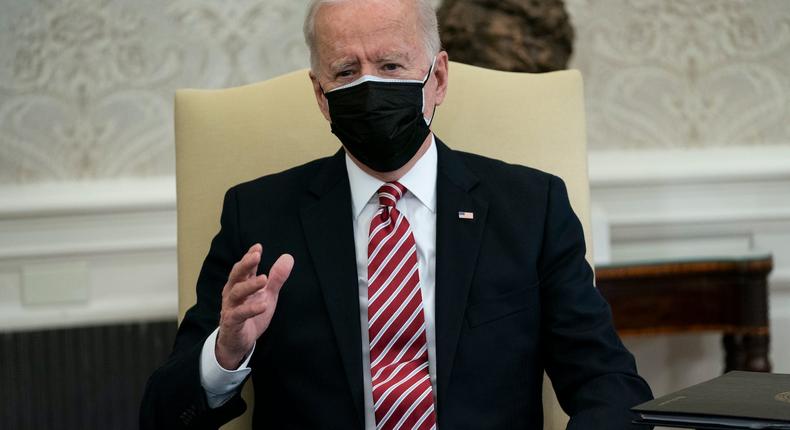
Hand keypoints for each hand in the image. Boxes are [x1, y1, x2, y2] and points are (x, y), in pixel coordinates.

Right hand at [215, 243, 293, 368]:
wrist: (238, 342)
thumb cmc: (251, 314)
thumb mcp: (267, 295)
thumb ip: (276, 278)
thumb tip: (288, 257)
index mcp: (240, 284)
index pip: (244, 268)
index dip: (249, 256)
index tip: (258, 247)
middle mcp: (232, 293)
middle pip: (236, 275)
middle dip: (246, 264)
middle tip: (256, 256)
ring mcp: (230, 308)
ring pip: (236, 293)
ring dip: (250, 285)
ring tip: (264, 279)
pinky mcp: (232, 323)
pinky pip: (239, 314)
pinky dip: (251, 309)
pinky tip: (263, 305)